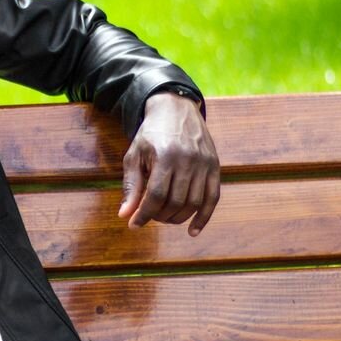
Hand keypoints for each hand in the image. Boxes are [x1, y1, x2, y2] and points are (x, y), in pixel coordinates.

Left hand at [118, 92, 220, 235]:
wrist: (176, 109)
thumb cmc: (151, 134)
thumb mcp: (135, 155)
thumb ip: (131, 185)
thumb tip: (125, 215)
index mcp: (165, 155)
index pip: (155, 195)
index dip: (144, 214)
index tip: (134, 224)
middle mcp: (188, 159)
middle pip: (175, 201)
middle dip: (159, 216)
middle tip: (150, 216)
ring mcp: (204, 163)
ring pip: (194, 203)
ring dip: (178, 217)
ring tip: (164, 217)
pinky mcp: (215, 166)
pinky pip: (213, 198)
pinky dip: (204, 217)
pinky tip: (192, 230)